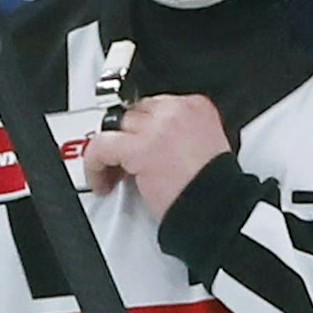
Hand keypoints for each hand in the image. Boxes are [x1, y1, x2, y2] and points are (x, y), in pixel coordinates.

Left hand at [84, 94, 231, 218]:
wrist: (218, 209)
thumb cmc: (214, 189)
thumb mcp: (209, 146)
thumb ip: (184, 134)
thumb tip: (156, 142)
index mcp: (197, 106)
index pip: (156, 103)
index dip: (144, 126)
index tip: (140, 143)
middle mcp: (177, 111)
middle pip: (135, 112)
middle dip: (127, 137)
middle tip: (123, 160)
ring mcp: (157, 128)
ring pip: (116, 127)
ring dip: (109, 151)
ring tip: (110, 172)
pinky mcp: (139, 149)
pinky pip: (102, 147)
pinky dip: (95, 164)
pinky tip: (100, 180)